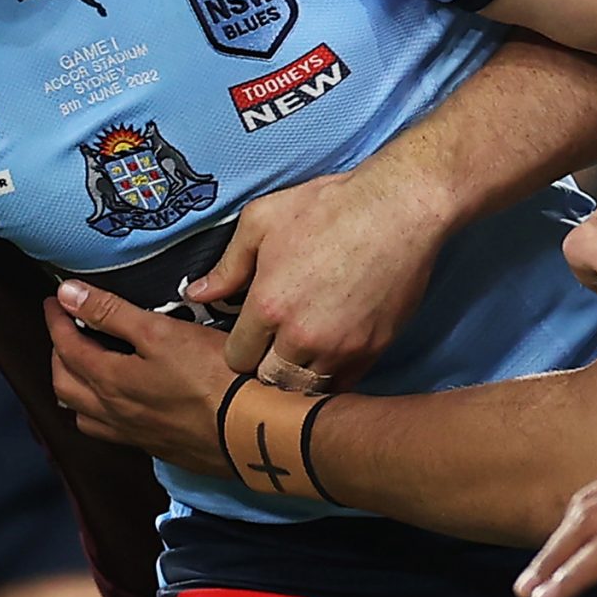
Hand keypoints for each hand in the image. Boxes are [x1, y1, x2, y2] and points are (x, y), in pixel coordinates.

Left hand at [45, 281, 237, 475]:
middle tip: (64, 329)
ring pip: (83, 414)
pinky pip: (108, 431)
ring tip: (81, 367)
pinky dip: (97, 412)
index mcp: (109, 381)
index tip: (54, 300)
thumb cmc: (211, 376)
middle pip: (65, 385)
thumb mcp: (160, 332)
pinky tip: (116, 403)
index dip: (56, 320)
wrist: (251, 431)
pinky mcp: (156, 447)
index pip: (66, 347)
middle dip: (57, 353)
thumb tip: (66, 293)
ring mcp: (133, 434)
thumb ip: (111, 312)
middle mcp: (113, 413)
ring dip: (73, 387)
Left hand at [183, 169, 444, 391]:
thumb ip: (228, 264)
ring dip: (298, 377)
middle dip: (264, 368)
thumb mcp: (263, 220)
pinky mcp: (374, 349)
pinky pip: (344, 384)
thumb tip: (197, 292)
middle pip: (268, 382)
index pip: (236, 358)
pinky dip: (333, 377)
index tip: (247, 336)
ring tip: (298, 356)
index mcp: (268, 306)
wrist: (399, 207)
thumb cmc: (329, 206)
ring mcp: (341, 348)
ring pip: (306, 390)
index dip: (238, 348)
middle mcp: (302, 336)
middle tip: (270, 348)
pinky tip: (329, 355)